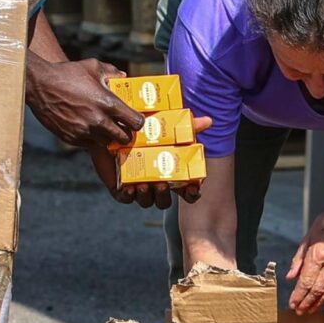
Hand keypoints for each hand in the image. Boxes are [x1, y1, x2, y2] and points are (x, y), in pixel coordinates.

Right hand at [27, 55, 142, 149]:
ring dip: (108, 137)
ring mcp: (85, 131)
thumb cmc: (67, 74)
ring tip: (105, 128)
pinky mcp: (72, 138)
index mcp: (108, 103)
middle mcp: (98, 120)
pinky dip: (91, 138)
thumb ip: (111, 71)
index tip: (135, 119)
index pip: (135, 121)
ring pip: (106, 143)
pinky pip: (89, 144)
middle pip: (124, 138)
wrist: (40, 85)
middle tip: (123, 127)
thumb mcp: (92, 66)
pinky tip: (88, 128)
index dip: (138, 121)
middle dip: (126, 133)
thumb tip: (124, 76)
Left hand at [88, 123, 211, 208]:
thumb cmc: (146, 131)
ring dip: (147, 196)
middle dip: (164, 195)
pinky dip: (128, 195)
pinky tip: (130, 188)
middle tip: (162, 183)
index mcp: (171, 175)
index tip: (193, 187)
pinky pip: (126, 198)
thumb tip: (208, 121)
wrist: (115, 128)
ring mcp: (138, 188)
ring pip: (146, 201)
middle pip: (164, 201)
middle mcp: (156, 184)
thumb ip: (189, 126)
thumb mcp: (169, 127)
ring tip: (144, 184)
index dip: (192, 194)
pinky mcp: (120, 187)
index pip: (187, 192)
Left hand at [287, 190, 323, 313]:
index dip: (299, 295)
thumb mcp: (309, 236)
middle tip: (301, 311)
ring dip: (320, 303)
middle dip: (307, 302)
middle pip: (318, 289)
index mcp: (318, 253)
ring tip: (312, 310)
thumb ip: (299, 258)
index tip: (293, 303)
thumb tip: (291, 276)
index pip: (306, 281)